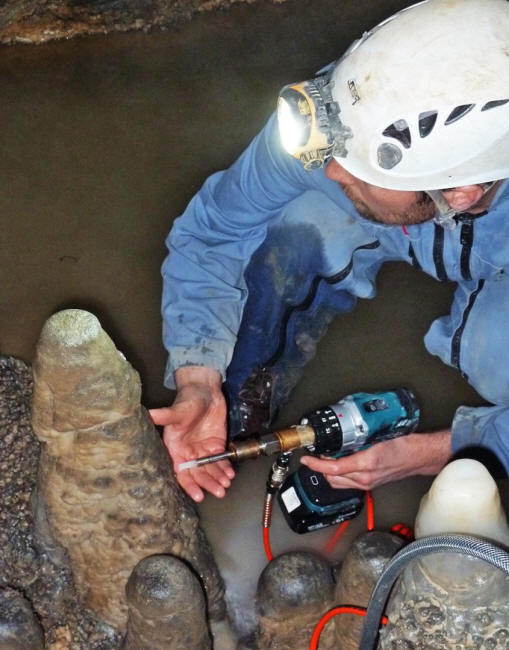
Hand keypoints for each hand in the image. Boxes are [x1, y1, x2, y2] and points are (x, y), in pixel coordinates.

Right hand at [150, 367, 234, 501]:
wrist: (206, 391)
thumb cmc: (188, 400)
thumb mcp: (177, 410)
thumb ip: (165, 415)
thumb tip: (148, 414)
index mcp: (175, 448)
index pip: (181, 472)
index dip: (189, 484)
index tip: (198, 495)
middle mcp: (188, 453)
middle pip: (198, 474)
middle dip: (208, 483)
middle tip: (219, 491)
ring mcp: (203, 451)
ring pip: (210, 470)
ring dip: (218, 479)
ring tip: (226, 484)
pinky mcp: (216, 446)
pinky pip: (220, 461)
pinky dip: (226, 469)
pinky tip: (231, 474)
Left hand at [300, 431, 450, 490]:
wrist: (419, 457)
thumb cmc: (403, 446)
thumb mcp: (377, 438)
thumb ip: (357, 439)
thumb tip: (339, 438)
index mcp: (365, 465)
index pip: (333, 468)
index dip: (317, 464)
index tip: (306, 458)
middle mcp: (364, 478)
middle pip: (331, 477)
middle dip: (319, 467)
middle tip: (314, 455)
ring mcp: (366, 483)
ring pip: (338, 482)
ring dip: (328, 472)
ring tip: (324, 458)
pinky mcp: (369, 484)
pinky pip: (347, 483)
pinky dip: (338, 474)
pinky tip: (338, 464)